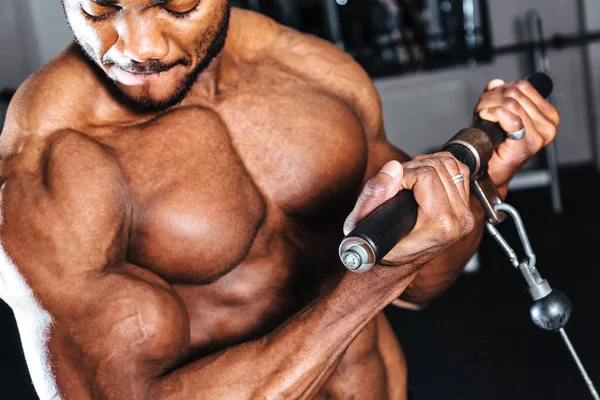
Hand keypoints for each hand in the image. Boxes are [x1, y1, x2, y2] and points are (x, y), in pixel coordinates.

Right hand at [343, 153, 474, 268]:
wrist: (396, 262)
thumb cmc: (381, 244)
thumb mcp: (366, 221)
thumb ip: (376, 193)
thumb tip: (394, 168)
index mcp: (439, 225)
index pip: (426, 175)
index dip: (404, 173)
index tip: (393, 187)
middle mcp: (458, 220)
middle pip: (438, 167)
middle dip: (413, 168)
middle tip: (398, 182)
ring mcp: (465, 215)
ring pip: (450, 165)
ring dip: (426, 164)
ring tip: (410, 179)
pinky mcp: (466, 209)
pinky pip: (459, 171)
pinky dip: (440, 167)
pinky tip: (426, 177)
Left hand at [474, 78, 559, 187]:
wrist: (491, 173)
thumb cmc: (496, 147)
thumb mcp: (499, 114)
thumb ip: (499, 96)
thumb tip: (496, 83)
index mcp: (548, 115)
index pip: (524, 87)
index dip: (501, 89)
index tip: (490, 100)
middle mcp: (548, 125)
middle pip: (514, 94)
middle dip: (491, 98)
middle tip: (481, 110)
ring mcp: (538, 136)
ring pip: (510, 103)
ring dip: (488, 106)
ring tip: (482, 116)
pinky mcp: (526, 145)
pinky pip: (509, 118)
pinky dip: (492, 114)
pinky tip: (485, 119)